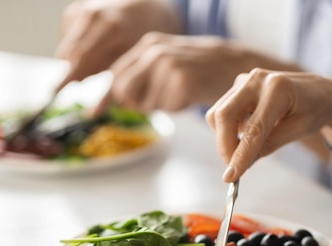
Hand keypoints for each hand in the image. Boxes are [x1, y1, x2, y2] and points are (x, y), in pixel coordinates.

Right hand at [56, 0, 180, 90]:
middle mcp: (97, 15)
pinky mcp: (79, 6)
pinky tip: (91, 45)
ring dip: (74, 58)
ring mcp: (87, 8)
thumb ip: (111, 89)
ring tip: (96, 60)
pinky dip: (75, 44)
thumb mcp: (132, 65)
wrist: (148, 10)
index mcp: (113, 30)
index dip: (68, 77)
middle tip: (80, 79)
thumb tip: (92, 115)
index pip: (80, 60)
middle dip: (74, 69)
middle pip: (71, 53)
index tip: (54, 91)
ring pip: (67, 45)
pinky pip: (67, 34)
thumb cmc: (141, 43)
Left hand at [96, 33, 296, 113]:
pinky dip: (176, 108)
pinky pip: (165, 107)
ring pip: (144, 102)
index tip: (94, 113)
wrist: (237, 65)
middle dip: (136, 103)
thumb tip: (98, 105)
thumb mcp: (166, 64)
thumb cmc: (199, 69)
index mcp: (148, 45)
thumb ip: (136, 77)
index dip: (106, 97)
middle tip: (161, 100)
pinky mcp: (183, 80)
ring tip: (180, 94)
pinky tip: (190, 95)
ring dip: (159, 105)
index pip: (115, 76)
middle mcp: (154, 51)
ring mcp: (168, 64)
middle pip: (123, 91)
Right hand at [205, 68, 331, 181]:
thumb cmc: (315, 109)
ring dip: (225, 138)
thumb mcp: (298, 131)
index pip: (253, 129)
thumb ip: (267, 146)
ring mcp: (245, 80)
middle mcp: (257, 79)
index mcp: (279, 88)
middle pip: (224, 115)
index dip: (240, 155)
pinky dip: (228, 129)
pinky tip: (247, 133)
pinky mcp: (239, 85)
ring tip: (246, 149)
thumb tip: (239, 167)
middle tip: (233, 168)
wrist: (321, 90)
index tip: (230, 177)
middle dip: (224, 146)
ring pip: (218, 114)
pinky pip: (222, 111)